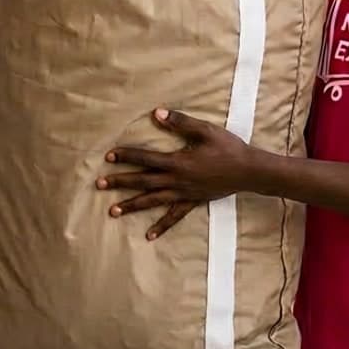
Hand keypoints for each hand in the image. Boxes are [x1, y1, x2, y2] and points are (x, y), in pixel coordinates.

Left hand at [97, 108, 259, 239]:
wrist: (248, 171)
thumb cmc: (227, 148)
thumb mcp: (204, 130)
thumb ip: (180, 122)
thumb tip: (157, 113)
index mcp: (177, 161)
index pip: (146, 158)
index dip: (127, 156)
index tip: (109, 157)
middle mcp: (176, 180)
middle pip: (143, 181)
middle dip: (120, 182)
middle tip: (99, 184)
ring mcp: (183, 194)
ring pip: (153, 201)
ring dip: (132, 205)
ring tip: (113, 211)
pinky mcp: (192, 202)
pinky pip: (173, 216)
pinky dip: (161, 226)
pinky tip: (149, 236)